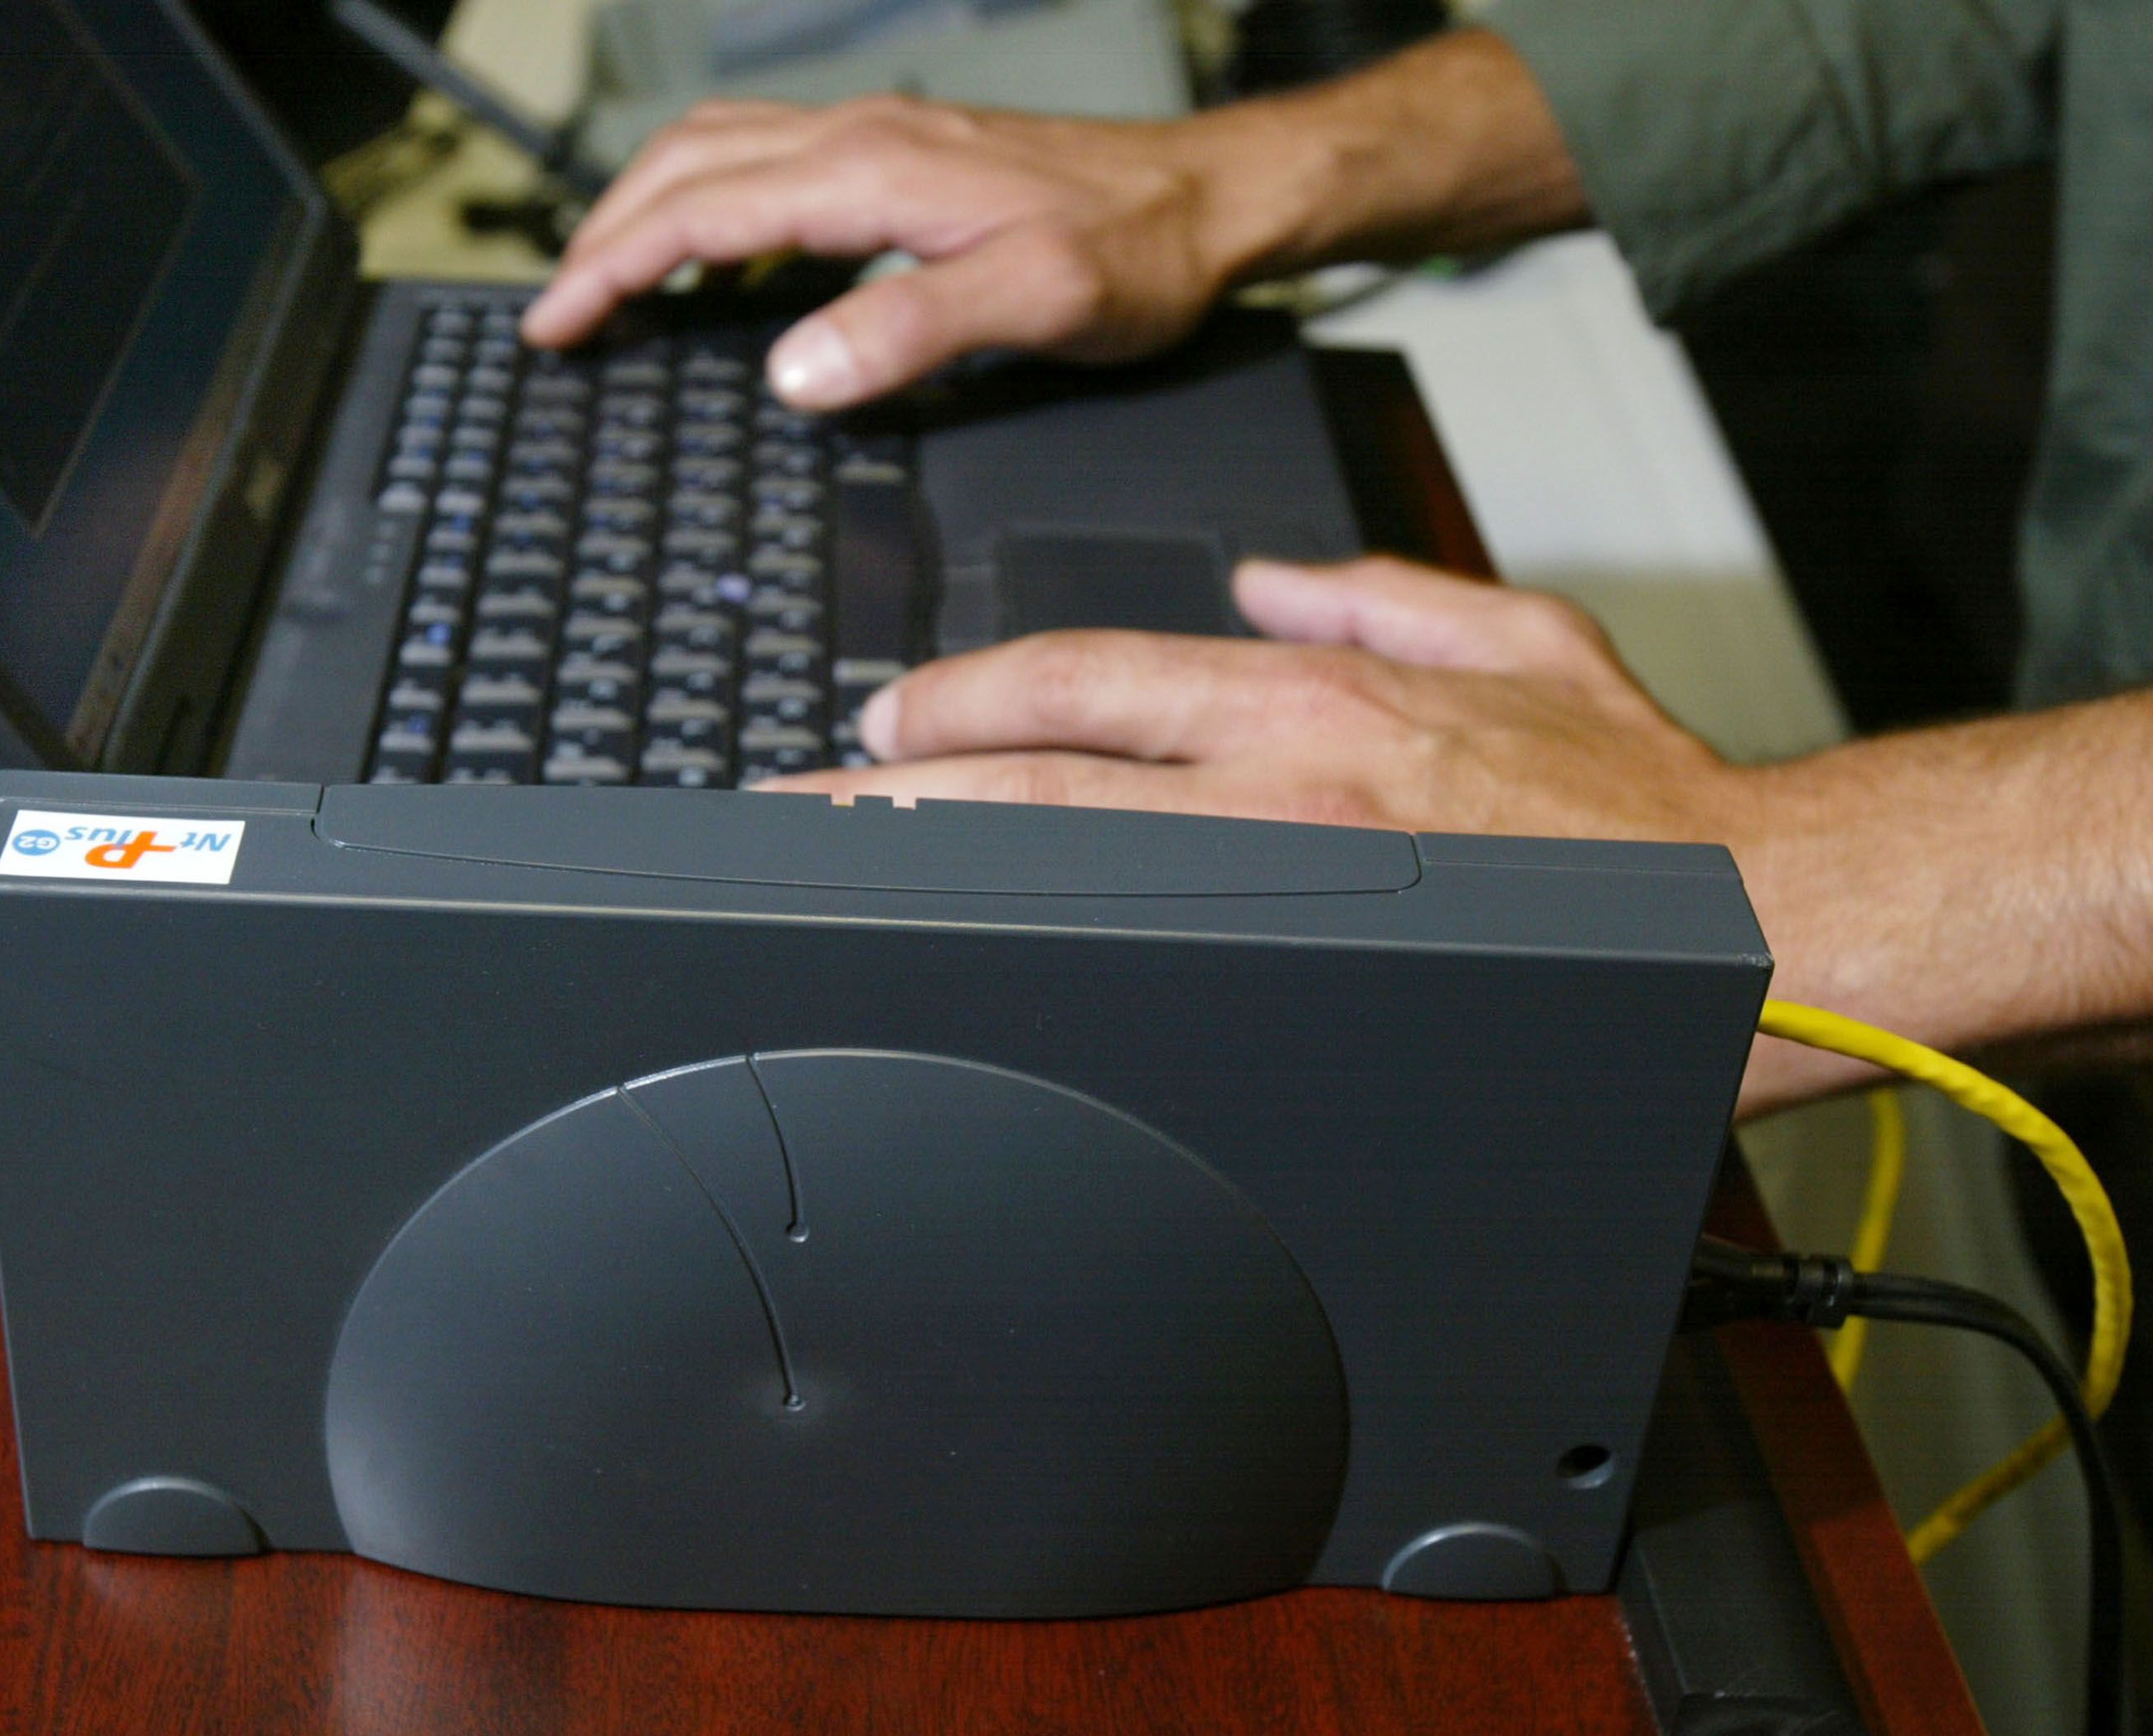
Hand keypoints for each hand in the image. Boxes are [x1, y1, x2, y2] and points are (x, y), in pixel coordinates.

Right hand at [522, 95, 1276, 409]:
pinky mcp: (906, 158)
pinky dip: (711, 204)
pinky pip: (772, 165)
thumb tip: (795, 371)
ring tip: (605, 279)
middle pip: (686, 165)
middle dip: (603, 235)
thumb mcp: (1035, 301)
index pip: (698, 210)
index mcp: (872, 172)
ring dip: (648, 208)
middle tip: (554, 311)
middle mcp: (864, 139)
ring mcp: (883, 140)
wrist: (1213, 199)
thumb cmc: (1141, 250)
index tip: (555, 324)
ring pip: (722, 152)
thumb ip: (910, 332)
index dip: (613, 268)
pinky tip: (719, 258)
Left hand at [768, 558, 1866, 1108]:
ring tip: (824, 889)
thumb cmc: (1654, 804)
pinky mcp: (1330, 986)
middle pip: (1032, 772)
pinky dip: (1043, 971)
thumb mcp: (1524, 644)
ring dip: (926, 872)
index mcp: (1316, 695)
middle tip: (796, 813)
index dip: (959, 704)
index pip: (1083, 679)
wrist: (1771, 918)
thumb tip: (1267, 578)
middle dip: (890, 790)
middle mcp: (1284, 779)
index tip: (883, 726)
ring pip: (1059, 870)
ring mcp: (1292, 888)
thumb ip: (1380, 594)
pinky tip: (970, 988)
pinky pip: (1147, 974)